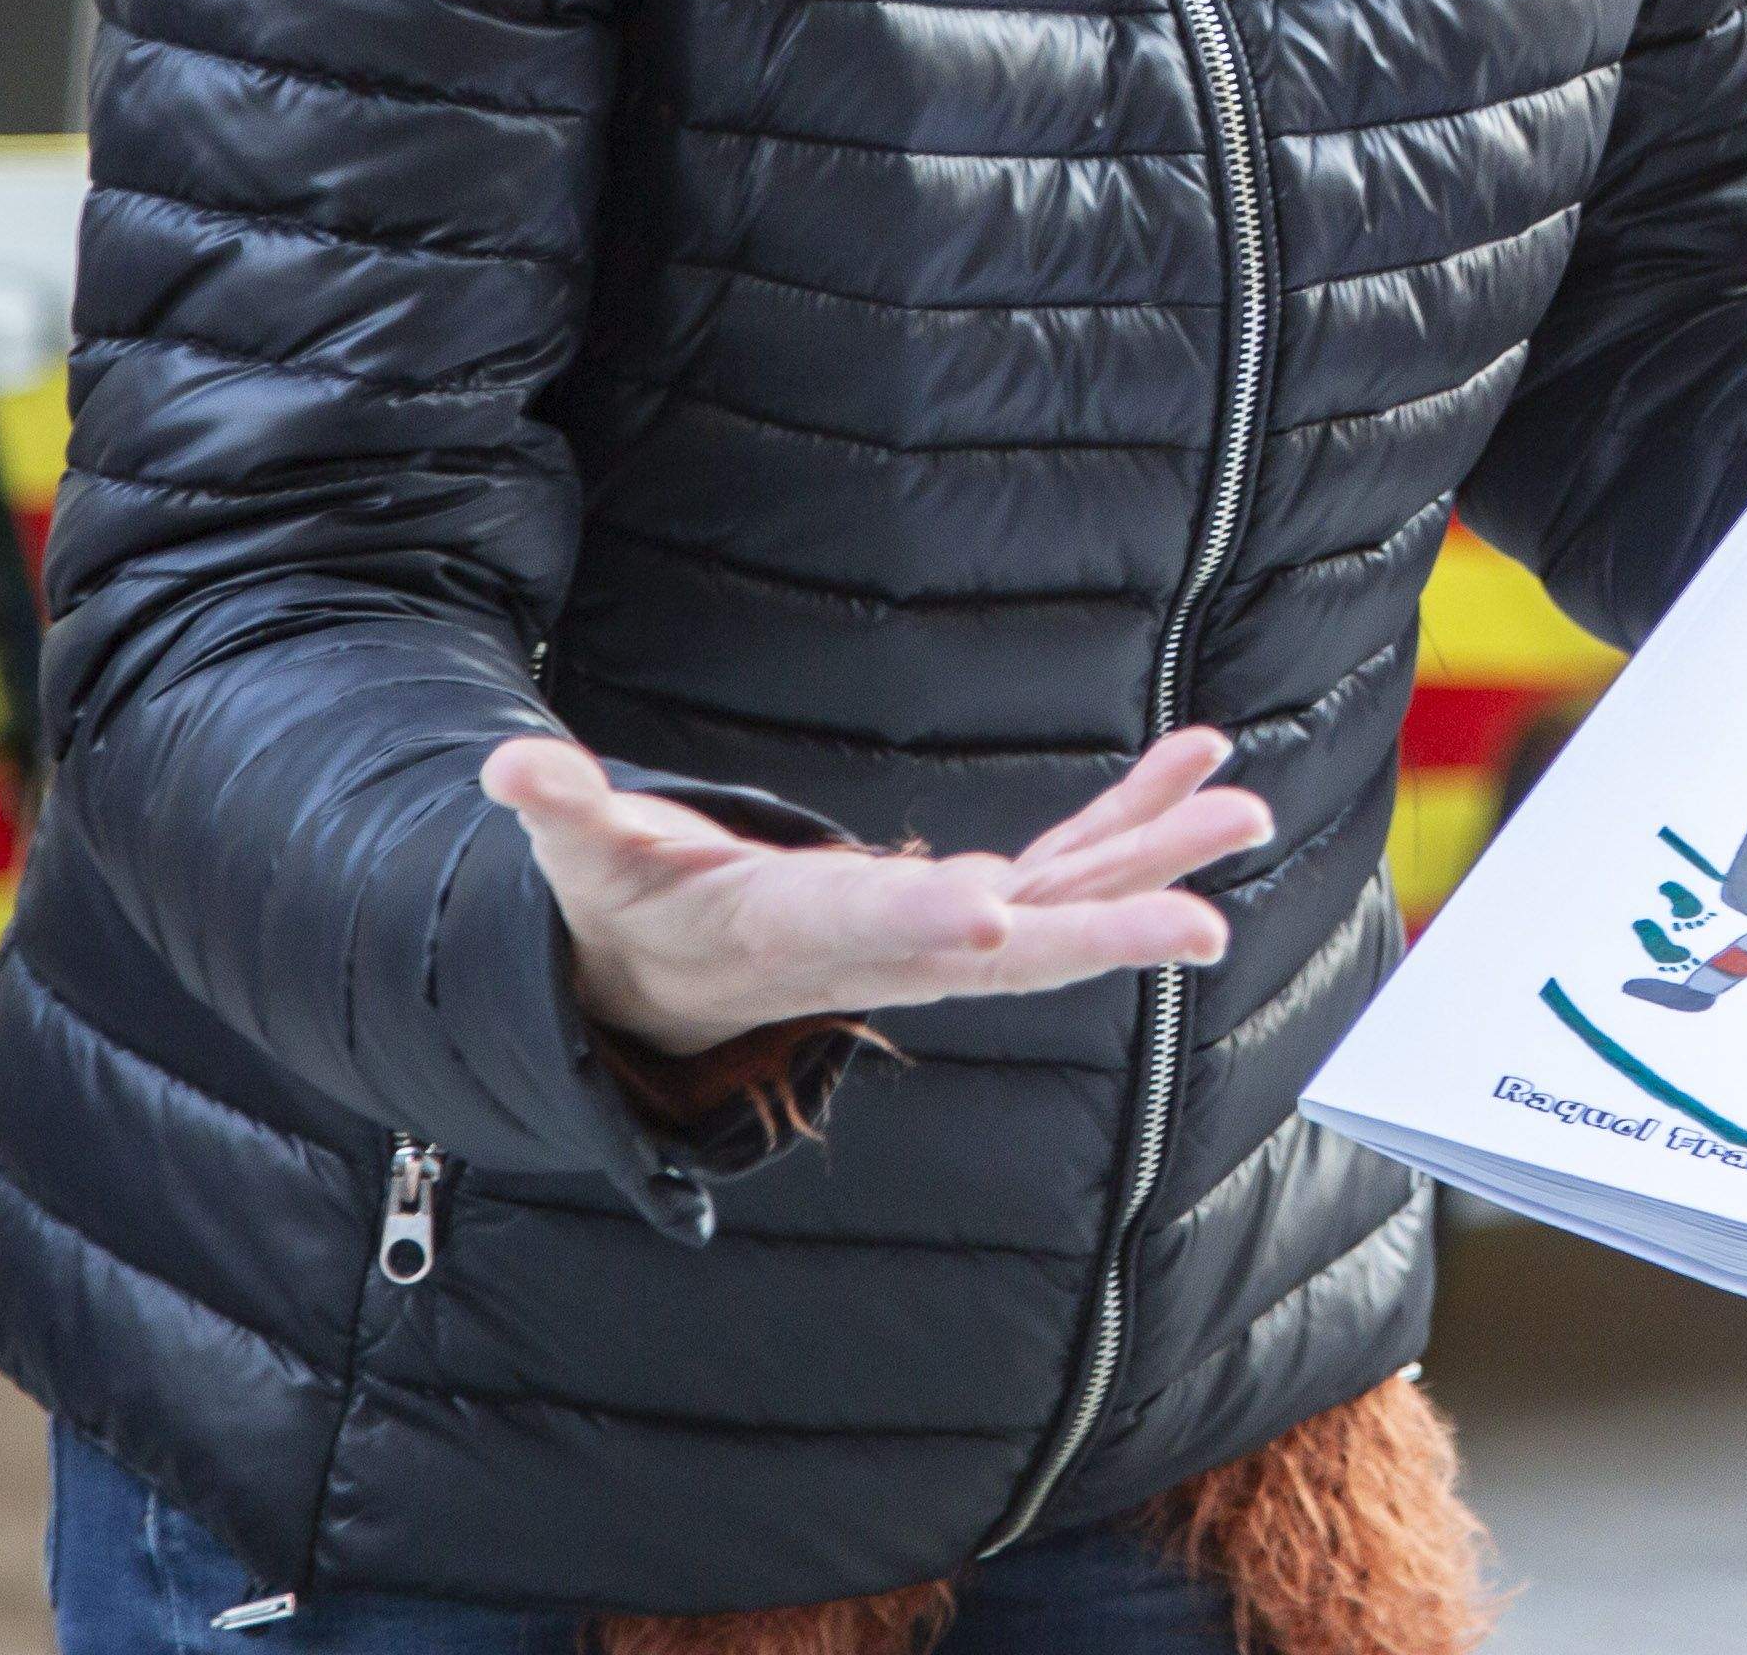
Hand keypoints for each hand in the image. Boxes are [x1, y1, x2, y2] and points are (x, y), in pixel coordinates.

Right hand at [481, 726, 1270, 1056]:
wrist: (675, 983)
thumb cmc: (626, 909)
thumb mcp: (582, 860)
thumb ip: (558, 812)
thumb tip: (506, 771)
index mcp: (790, 930)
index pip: (865, 931)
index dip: (924, 924)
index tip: (991, 917)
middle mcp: (888, 946)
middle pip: (1009, 945)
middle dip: (1105, 930)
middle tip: (1203, 920)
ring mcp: (941, 932)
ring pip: (1065, 902)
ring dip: (1154, 858)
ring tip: (1240, 809)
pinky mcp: (971, 907)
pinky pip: (1068, 863)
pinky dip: (1131, 818)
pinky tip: (1199, 764)